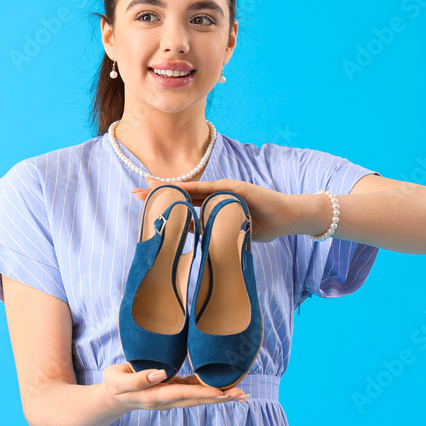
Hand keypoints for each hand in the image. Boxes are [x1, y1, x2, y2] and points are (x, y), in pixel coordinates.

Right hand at [100, 363, 247, 411]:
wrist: (113, 397)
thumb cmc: (114, 384)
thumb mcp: (117, 379)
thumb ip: (137, 378)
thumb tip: (160, 374)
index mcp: (153, 396)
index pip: (181, 393)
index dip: (200, 392)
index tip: (218, 391)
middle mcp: (167, 400)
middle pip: (196, 400)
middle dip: (219, 397)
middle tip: (241, 394)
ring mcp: (172, 397)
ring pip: (199, 398)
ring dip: (221, 396)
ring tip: (242, 394)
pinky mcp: (174, 391)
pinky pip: (195, 392)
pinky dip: (212, 392)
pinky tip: (227, 390)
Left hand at [131, 178, 299, 242]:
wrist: (289, 218)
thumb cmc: (263, 226)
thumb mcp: (231, 232)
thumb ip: (212, 231)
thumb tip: (192, 238)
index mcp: (213, 204)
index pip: (184, 203)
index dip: (165, 201)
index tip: (144, 203)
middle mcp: (215, 194)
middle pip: (182, 193)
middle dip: (159, 192)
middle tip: (135, 193)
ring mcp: (225, 189)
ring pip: (191, 189)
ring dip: (170, 188)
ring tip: (148, 188)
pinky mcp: (235, 189)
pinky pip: (211, 190)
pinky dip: (194, 191)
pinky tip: (177, 190)